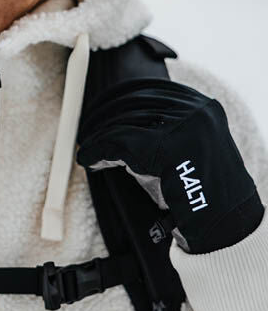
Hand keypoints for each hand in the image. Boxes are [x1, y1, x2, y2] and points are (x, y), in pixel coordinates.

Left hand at [76, 77, 264, 253]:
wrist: (223, 222)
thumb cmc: (199, 188)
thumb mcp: (182, 148)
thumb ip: (158, 129)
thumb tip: (114, 121)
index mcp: (200, 105)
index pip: (149, 88)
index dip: (118, 97)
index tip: (101, 105)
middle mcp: (193, 110)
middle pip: (132, 103)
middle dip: (103, 116)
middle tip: (87, 130)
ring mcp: (181, 128)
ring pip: (122, 123)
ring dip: (98, 136)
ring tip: (88, 148)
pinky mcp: (164, 148)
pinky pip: (118, 143)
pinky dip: (98, 151)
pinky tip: (89, 160)